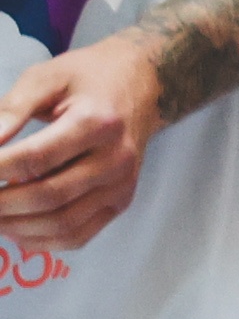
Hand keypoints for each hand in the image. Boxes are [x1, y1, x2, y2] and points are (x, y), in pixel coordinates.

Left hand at [0, 34, 171, 249]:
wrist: (145, 84)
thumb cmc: (89, 77)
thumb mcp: (47, 77)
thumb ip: (11, 109)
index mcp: (98, 122)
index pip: (36, 158)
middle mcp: (116, 158)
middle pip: (48, 195)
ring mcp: (121, 184)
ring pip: (61, 223)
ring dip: (14, 226)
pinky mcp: (120, 201)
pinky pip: (78, 236)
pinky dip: (39, 241)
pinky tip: (14, 228)